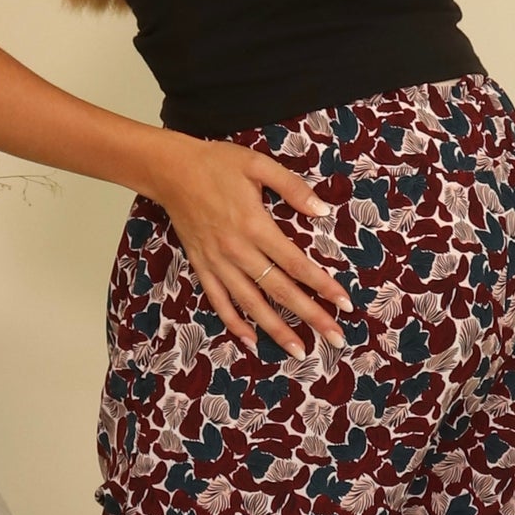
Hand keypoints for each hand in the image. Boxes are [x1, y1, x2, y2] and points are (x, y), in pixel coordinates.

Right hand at [146, 137, 352, 357]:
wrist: (170, 171)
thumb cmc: (217, 164)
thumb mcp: (258, 165)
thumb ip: (292, 187)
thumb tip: (322, 210)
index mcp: (255, 226)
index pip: (296, 264)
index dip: (322, 286)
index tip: (344, 303)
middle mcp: (237, 251)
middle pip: (279, 291)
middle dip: (310, 316)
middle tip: (335, 337)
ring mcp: (218, 263)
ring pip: (251, 304)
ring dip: (276, 330)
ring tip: (299, 350)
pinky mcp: (202, 266)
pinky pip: (219, 301)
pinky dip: (234, 323)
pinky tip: (251, 341)